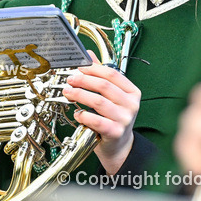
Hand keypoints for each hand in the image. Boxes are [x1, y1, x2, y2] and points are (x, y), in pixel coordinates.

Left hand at [63, 54, 140, 174]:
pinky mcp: (115, 132)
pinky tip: (77, 114)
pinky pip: (95, 120)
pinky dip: (83, 115)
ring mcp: (124, 119)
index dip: (93, 68)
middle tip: (70, 80)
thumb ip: (101, 75)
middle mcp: (131, 105)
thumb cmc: (113, 118)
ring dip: (79, 95)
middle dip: (83, 80)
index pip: (112, 74)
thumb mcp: (111, 96)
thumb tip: (89, 55)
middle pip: (104, 86)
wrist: (118, 145)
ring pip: (98, 101)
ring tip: (68, 93)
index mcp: (132, 92)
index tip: (79, 68)